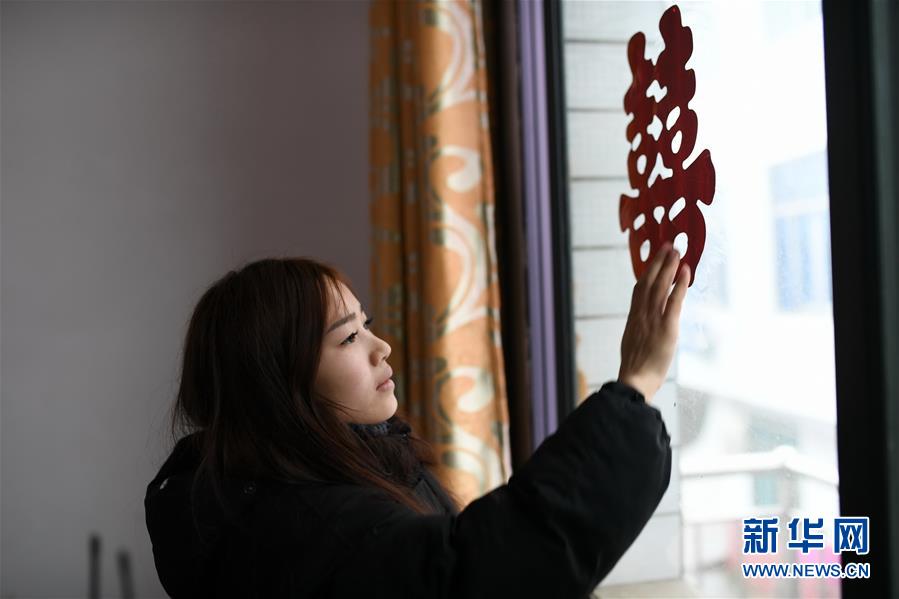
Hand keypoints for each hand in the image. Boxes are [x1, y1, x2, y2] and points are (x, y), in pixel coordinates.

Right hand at [617, 241, 689, 402]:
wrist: (635, 380)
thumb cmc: (635, 367)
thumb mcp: (633, 342)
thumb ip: (639, 327)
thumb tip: (645, 321)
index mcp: (633, 318)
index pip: (639, 288)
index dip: (647, 271)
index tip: (654, 259)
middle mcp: (641, 314)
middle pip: (649, 281)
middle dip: (659, 262)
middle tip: (668, 246)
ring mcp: (653, 319)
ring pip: (660, 286)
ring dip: (669, 267)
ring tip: (676, 252)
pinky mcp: (666, 327)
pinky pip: (673, 301)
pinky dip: (679, 284)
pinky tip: (685, 271)